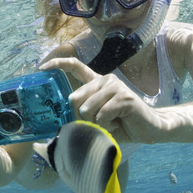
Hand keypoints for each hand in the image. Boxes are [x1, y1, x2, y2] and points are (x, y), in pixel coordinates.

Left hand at [40, 58, 160, 143]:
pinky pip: (101, 115)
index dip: (57, 64)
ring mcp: (115, 86)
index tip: (41, 68)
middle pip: (74, 98)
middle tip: (98, 124)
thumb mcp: (98, 119)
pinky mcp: (124, 97)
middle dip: (81, 118)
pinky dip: (106, 126)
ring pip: (87, 109)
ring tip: (111, 124)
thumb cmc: (123, 125)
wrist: (150, 129)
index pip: (75, 66)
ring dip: (96, 124)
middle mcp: (105, 80)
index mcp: (97, 83)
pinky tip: (118, 124)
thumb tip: (64, 116)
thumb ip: (83, 114)